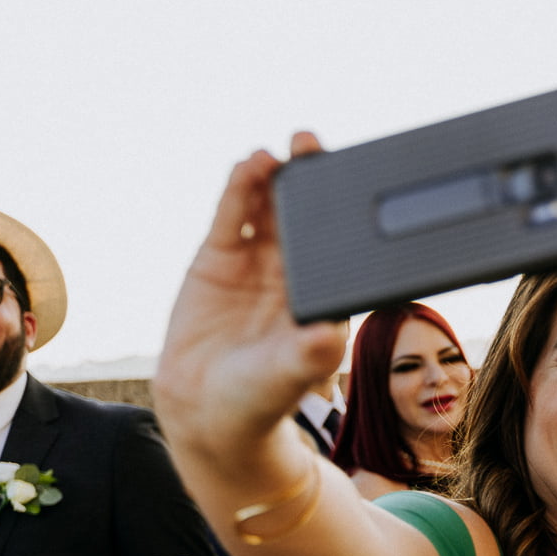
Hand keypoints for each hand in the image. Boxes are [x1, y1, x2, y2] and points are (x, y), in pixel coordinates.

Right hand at [154, 133, 348, 450]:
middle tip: (312, 145)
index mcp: (324, 295)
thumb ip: (311, 354)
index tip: (349, 181)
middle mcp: (294, 274)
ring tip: (278, 153)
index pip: (340, 245)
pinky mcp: (218, 260)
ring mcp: (257, 263)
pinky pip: (231, 217)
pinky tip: (247, 165)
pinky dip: (238, 190)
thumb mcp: (291, 375)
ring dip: (273, 177)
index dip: (343, 211)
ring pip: (268, 209)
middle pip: (306, 216)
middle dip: (309, 179)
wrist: (206, 410)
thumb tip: (331, 333)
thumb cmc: (260, 398)